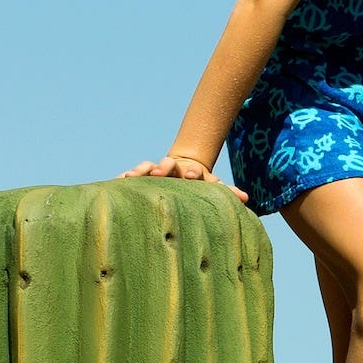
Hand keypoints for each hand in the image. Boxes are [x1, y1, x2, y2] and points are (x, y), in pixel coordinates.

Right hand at [123, 152, 248, 201]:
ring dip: (141, 170)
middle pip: (166, 164)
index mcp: (190, 170)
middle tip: (160, 173)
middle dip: (163, 167)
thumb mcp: (212, 186)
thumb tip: (245, 198)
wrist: (183, 170)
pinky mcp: (142, 175)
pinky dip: (124, 177)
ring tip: (131, 176)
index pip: (192, 170)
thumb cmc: (200, 184)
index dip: (191, 172)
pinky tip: (116, 181)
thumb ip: (226, 192)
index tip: (191, 175)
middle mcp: (171, 168)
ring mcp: (155, 170)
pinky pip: (131, 175)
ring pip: (147, 167)